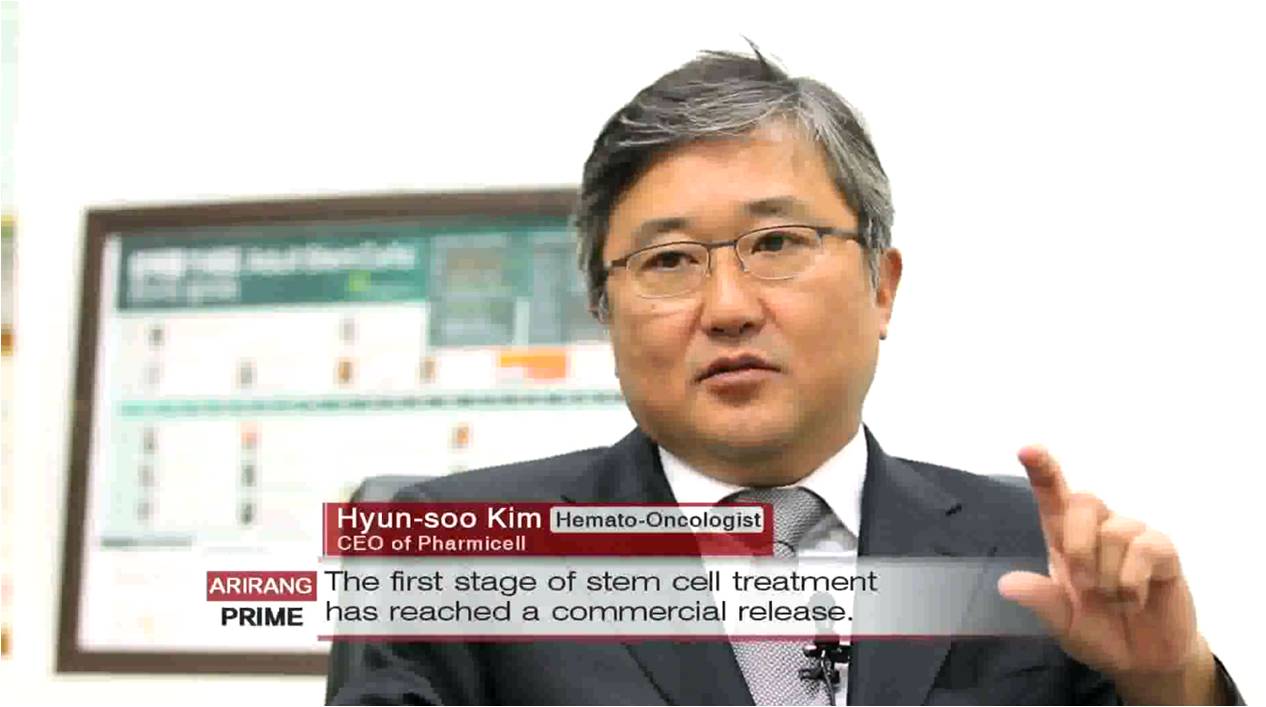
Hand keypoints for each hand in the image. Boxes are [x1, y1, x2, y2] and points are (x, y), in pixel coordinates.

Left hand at [997, 446, 1223, 703]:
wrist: (1144, 659)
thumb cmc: (1098, 632)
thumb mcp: (1062, 623)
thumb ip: (1040, 601)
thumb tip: (1006, 584)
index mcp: (1065, 538)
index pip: (1052, 494)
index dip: (1042, 468)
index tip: (1027, 448)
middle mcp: (1098, 529)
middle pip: (1083, 500)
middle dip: (1078, 544)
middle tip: (1082, 585)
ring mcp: (1132, 536)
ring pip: (1115, 531)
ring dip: (1108, 575)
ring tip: (1113, 600)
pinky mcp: (1163, 552)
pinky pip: (1146, 549)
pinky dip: (1132, 581)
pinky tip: (1133, 599)